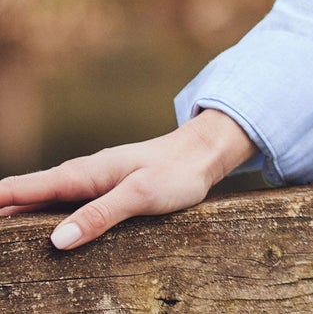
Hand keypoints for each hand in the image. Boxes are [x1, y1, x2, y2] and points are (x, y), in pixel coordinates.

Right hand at [0, 110, 257, 249]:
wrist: (203, 155)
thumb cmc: (176, 172)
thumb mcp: (140, 195)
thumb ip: (100, 215)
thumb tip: (56, 241)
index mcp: (82, 175)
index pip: (22, 188)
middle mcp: (79, 177)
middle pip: (24, 198)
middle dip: (0, 215)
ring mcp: (89, 185)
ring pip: (40, 204)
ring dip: (14, 219)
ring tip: (1, 246)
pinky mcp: (101, 194)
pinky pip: (60, 208)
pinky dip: (39, 221)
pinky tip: (34, 238)